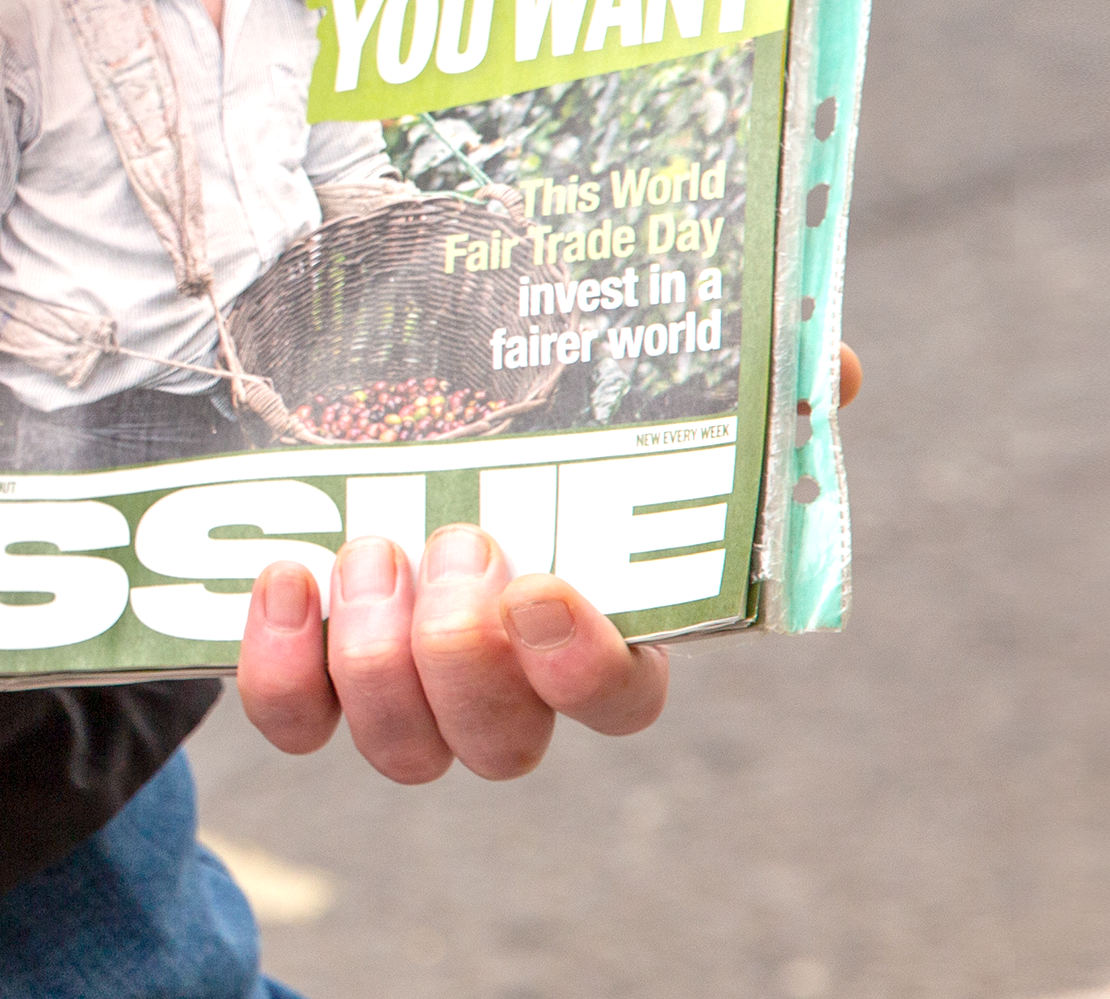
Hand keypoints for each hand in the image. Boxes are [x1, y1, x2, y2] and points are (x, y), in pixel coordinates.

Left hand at [239, 344, 862, 779]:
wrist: (342, 377)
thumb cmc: (501, 387)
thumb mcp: (600, 359)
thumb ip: (724, 371)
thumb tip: (826, 368)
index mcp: (591, 623)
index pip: (624, 702)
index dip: (587, 671)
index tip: (539, 591)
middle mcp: (501, 680)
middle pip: (505, 745)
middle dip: (468, 657)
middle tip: (451, 543)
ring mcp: (402, 690)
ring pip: (406, 750)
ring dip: (383, 661)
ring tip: (372, 546)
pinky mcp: (307, 678)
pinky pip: (296, 723)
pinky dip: (283, 671)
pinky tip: (287, 577)